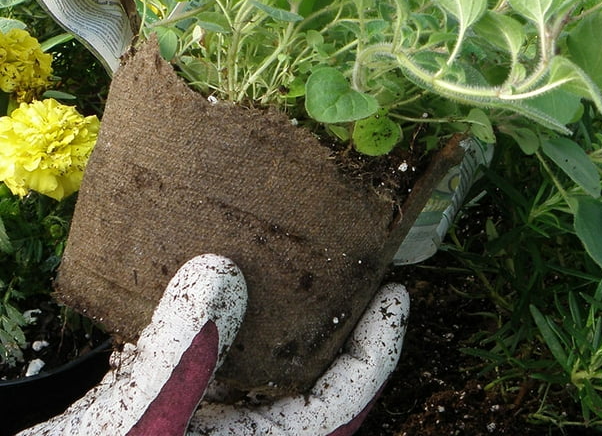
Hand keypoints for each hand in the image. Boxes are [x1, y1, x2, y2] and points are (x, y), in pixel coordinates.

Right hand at [16, 255, 407, 435]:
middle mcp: (233, 435)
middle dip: (339, 327)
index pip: (337, 412)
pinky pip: (214, 353)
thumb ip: (176, 360)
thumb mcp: (129, 428)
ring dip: (284, 315)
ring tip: (299, 259)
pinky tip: (219, 274)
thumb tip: (222, 271)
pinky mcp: (168, 398)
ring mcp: (202, 417)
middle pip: (311, 382)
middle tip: (358, 265)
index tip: (395, 293)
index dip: (376, 355)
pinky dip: (225, 314)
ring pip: (264, 364)